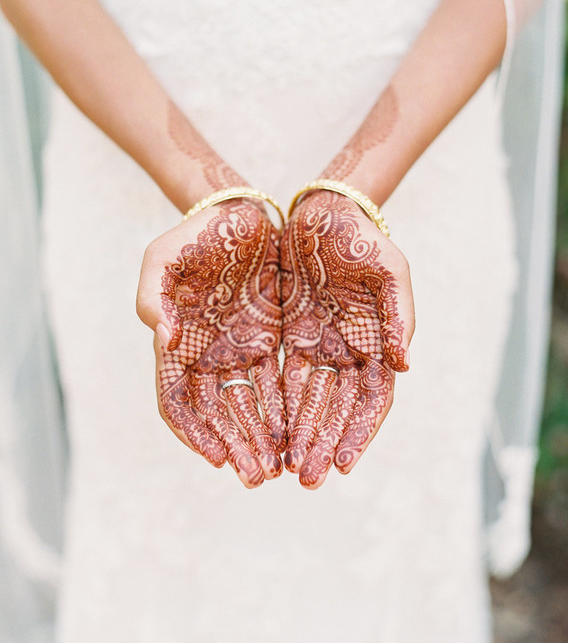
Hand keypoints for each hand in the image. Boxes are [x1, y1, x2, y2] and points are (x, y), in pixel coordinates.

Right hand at [137, 200, 285, 487]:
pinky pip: (276, 382)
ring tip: (278, 469)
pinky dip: (282, 410)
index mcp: (176, 342)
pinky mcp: (269, 339)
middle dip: (234, 447)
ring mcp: (238, 349)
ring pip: (247, 406)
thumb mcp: (161, 254)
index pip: (177, 401)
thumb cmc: (197, 231)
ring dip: (259, 439)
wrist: (239, 210)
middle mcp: (205, 354)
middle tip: (256, 477)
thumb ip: (151, 295)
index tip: (215, 458)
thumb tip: (164, 340)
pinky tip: (296, 434)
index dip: (193, 434)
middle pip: (216, 414)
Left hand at [280, 190, 414, 487]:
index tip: (342, 464)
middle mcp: (348, 352)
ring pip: (309, 401)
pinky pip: (281, 378)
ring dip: (299, 435)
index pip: (370, 400)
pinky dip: (277, 406)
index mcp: (377, 342)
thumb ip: (400, 315)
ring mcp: (318, 346)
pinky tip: (266, 432)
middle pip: (336, 409)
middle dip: (322, 444)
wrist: (324, 210)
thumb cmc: (362, 238)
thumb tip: (403, 366)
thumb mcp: (390, 269)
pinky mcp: (289, 336)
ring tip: (285, 469)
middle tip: (307, 480)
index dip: (358, 433)